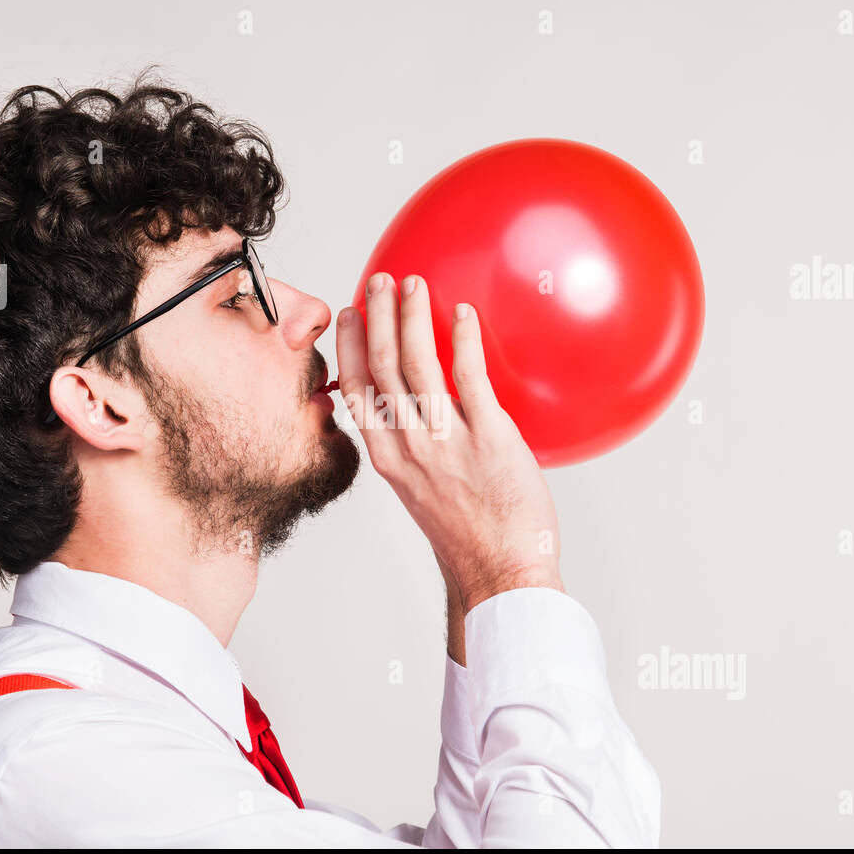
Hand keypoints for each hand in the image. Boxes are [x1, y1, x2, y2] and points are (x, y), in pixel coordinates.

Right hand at [335, 273, 563, 646]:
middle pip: (381, 366)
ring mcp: (446, 441)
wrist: (500, 571)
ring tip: (414, 285)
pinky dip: (462, 339)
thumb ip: (412, 452)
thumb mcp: (421, 492)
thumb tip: (418, 417)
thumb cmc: (466, 538)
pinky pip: (469, 376)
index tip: (353, 314)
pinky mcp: (489, 437)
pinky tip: (461, 315)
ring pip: (416, 364)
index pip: (358, 390)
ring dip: (412, 316)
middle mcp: (409, 446)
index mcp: (388, 459)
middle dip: (378, 316)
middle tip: (381, 282)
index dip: (353, 346)